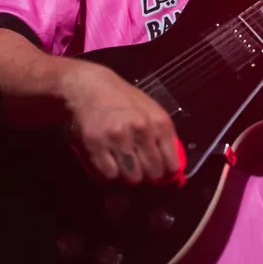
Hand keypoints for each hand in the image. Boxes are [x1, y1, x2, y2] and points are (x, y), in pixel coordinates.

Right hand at [57, 60, 182, 184]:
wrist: (90, 86)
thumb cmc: (124, 100)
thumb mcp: (151, 111)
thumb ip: (163, 137)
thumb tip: (172, 168)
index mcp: (159, 122)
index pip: (171, 163)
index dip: (166, 173)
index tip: (161, 173)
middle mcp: (141, 129)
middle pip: (152, 173)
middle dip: (148, 176)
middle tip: (140, 169)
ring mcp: (118, 137)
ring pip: (132, 177)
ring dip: (129, 176)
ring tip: (124, 166)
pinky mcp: (96, 145)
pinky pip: (110, 174)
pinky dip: (110, 173)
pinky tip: (109, 162)